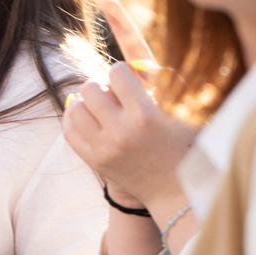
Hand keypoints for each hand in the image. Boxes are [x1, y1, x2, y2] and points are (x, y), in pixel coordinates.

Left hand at [64, 0, 197, 217]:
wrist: (175, 191)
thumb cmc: (186, 144)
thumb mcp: (185, 111)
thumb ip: (167, 84)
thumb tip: (142, 62)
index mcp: (147, 115)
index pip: (118, 71)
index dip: (123, 71)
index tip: (130, 78)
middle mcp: (122, 132)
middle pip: (91, 87)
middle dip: (101, 83)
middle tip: (113, 92)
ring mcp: (104, 148)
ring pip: (75, 107)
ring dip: (87, 101)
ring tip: (102, 105)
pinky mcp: (94, 161)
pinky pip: (68, 130)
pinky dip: (74, 118)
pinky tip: (88, 116)